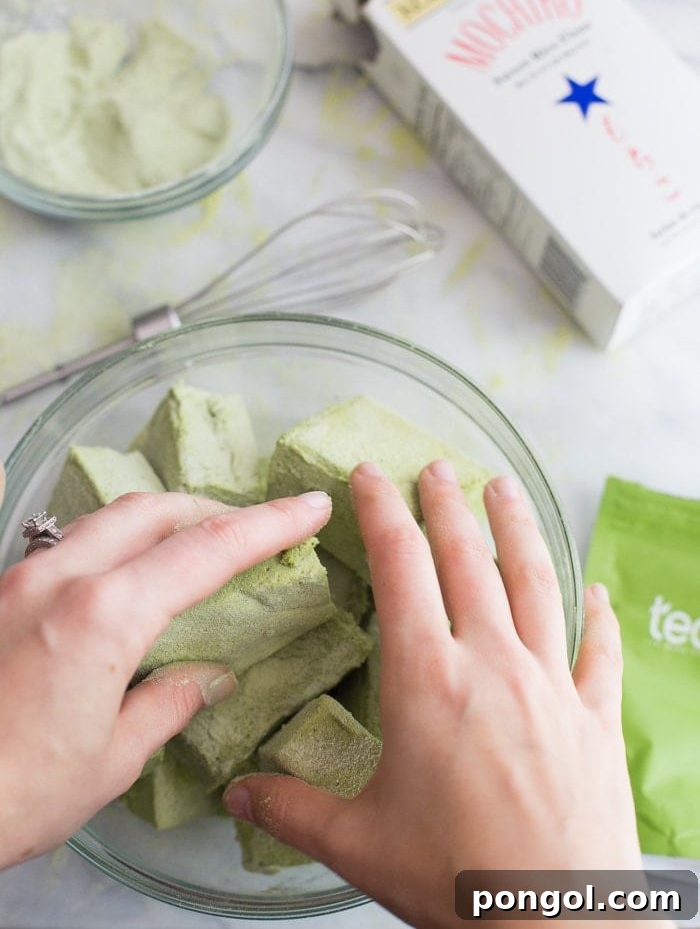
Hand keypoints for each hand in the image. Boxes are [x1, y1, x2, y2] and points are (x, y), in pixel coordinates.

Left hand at [0, 488, 330, 868]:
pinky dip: (111, 541)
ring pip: (104, 518)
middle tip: (251, 528)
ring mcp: (20, 578)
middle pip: (152, 509)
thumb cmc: (16, 794)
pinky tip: (121, 572)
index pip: (205, 550)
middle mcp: (59, 577)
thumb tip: (209, 678)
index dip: (268, 524)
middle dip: (210, 509)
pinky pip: (66, 543)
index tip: (309, 506)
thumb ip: (167, 703)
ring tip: (192, 545)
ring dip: (158, 520)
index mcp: (103, 614)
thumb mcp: (111, 757)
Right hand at [224, 462, 643, 928]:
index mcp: (426, 679)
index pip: (401, 567)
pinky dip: (597, 613)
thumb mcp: (358, 844)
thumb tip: (237, 792)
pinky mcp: (594, 715)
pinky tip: (597, 588)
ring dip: (517, 528)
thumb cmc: (454, 880)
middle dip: (447, 504)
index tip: (371, 475)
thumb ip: (292, 808)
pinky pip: (598, 649)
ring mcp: (551, 683)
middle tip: (436, 466)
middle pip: (468, 558)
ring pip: (536, 581)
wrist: (554, 926)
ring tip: (504, 489)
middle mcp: (491, 662)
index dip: (382, 512)